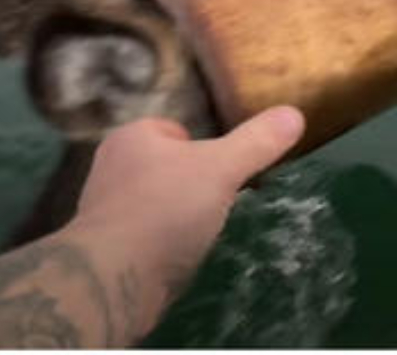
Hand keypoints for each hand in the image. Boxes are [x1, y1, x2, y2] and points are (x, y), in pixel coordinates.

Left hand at [70, 106, 305, 319]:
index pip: (173, 131)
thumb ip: (257, 142)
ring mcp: (102, 211)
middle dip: (188, 183)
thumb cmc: (165, 209)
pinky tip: (177, 256)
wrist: (112, 280)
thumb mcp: (222, 168)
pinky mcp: (102, 251)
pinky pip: (141, 237)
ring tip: (198, 231)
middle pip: (164, 167)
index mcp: (132, 137)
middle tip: (216, 200)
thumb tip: (294, 114)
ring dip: (174, 215)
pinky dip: (160, 244)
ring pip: (152, 203)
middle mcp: (110, 168)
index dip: (200, 147)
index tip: (221, 169)